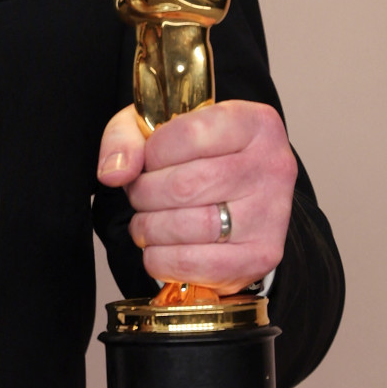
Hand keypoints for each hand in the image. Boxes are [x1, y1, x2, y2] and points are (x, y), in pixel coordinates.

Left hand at [96, 100, 295, 293]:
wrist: (236, 195)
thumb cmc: (196, 156)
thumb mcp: (156, 127)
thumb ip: (125, 137)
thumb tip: (113, 173)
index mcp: (255, 123)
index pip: (190, 133)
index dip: (152, 152)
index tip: (148, 160)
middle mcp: (273, 166)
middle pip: (183, 186)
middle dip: (144, 194)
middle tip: (140, 195)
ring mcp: (271, 214)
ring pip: (187, 227)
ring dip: (149, 228)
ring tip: (147, 220)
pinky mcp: (262, 256)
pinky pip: (194, 264)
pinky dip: (161, 259)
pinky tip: (160, 247)